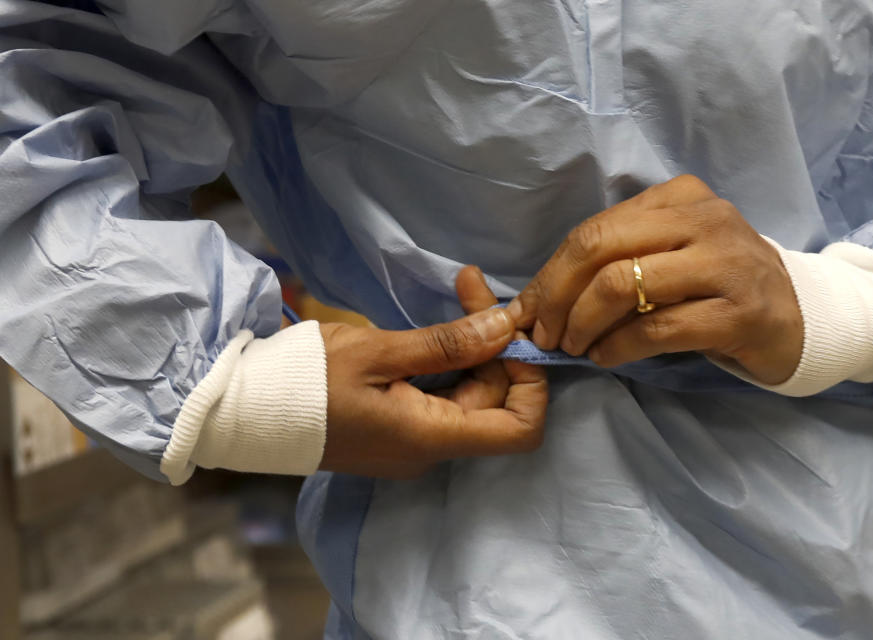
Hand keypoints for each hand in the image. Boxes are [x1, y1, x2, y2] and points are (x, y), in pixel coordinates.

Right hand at [319, 266, 547, 477]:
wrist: (242, 409)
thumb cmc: (303, 380)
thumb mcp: (377, 351)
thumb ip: (447, 344)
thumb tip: (507, 328)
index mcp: (431, 437)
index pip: (521, 430)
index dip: (530, 383)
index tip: (507, 336)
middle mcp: (430, 448)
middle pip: (494, 400)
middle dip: (493, 342)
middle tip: (470, 284)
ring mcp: (412, 441)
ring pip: (468, 394)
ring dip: (470, 345)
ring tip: (461, 289)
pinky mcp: (396, 428)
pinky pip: (440, 396)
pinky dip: (446, 361)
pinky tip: (435, 326)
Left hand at [508, 174, 802, 384]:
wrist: (802, 318)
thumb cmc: (719, 287)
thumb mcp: (672, 256)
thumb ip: (618, 261)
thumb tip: (539, 298)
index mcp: (680, 198)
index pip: (594, 229)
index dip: (549, 273)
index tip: (525, 311)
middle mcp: (705, 220)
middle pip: (600, 248)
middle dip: (556, 297)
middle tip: (543, 334)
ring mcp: (726, 264)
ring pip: (622, 284)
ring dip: (582, 324)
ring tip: (574, 348)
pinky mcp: (740, 313)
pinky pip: (655, 328)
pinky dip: (616, 347)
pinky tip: (606, 357)